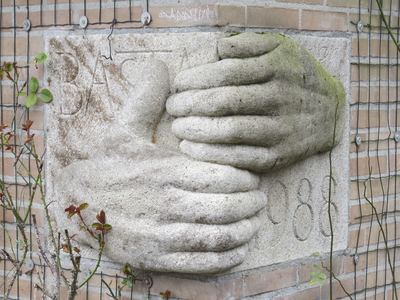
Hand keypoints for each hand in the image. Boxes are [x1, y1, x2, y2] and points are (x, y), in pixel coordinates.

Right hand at [51, 56, 266, 273]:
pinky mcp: (156, 258)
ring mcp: (161, 234)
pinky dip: (229, 257)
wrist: (77, 204)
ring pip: (218, 237)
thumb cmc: (108, 165)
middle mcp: (166, 204)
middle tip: (259, 200)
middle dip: (251, 205)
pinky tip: (240, 248)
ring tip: (253, 222)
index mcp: (165, 170)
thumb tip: (160, 65)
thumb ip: (146, 99)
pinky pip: (203, 263)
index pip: (222, 177)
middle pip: (226, 209)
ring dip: (245, 231)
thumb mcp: (123, 128)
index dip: (245, 179)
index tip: (253, 178)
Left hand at [166, 33, 345, 171]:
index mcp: (276, 68)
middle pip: (224, 102)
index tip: (177, 85)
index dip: (195, 80)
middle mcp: (279, 98)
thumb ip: (247, 44)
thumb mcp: (280, 48)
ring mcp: (280, 129)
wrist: (331, 112)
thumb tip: (215, 48)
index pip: (225, 74)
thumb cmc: (296, 76)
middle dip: (190, 105)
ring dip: (197, 131)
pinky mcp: (279, 155)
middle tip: (172, 108)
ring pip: (230, 131)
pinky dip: (212, 155)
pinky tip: (192, 149)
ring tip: (178, 127)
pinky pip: (241, 157)